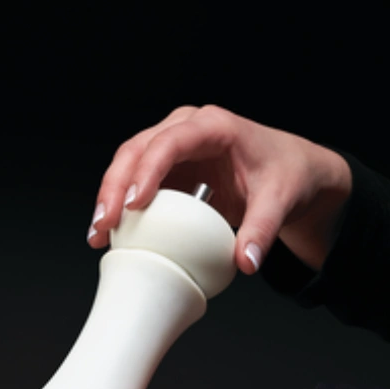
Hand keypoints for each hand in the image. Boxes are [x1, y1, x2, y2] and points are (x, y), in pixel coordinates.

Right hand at [87, 105, 351, 273]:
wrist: (290, 171)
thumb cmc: (286, 174)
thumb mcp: (281, 200)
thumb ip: (263, 231)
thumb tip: (245, 262)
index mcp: (213, 126)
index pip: (170, 142)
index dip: (147, 171)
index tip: (134, 204)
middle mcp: (185, 130)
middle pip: (136, 150)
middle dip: (114, 187)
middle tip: (104, 224)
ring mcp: (171, 148)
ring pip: (126, 164)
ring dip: (108, 198)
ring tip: (98, 234)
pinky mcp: (165, 170)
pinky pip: (132, 183)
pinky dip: (118, 208)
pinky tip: (108, 234)